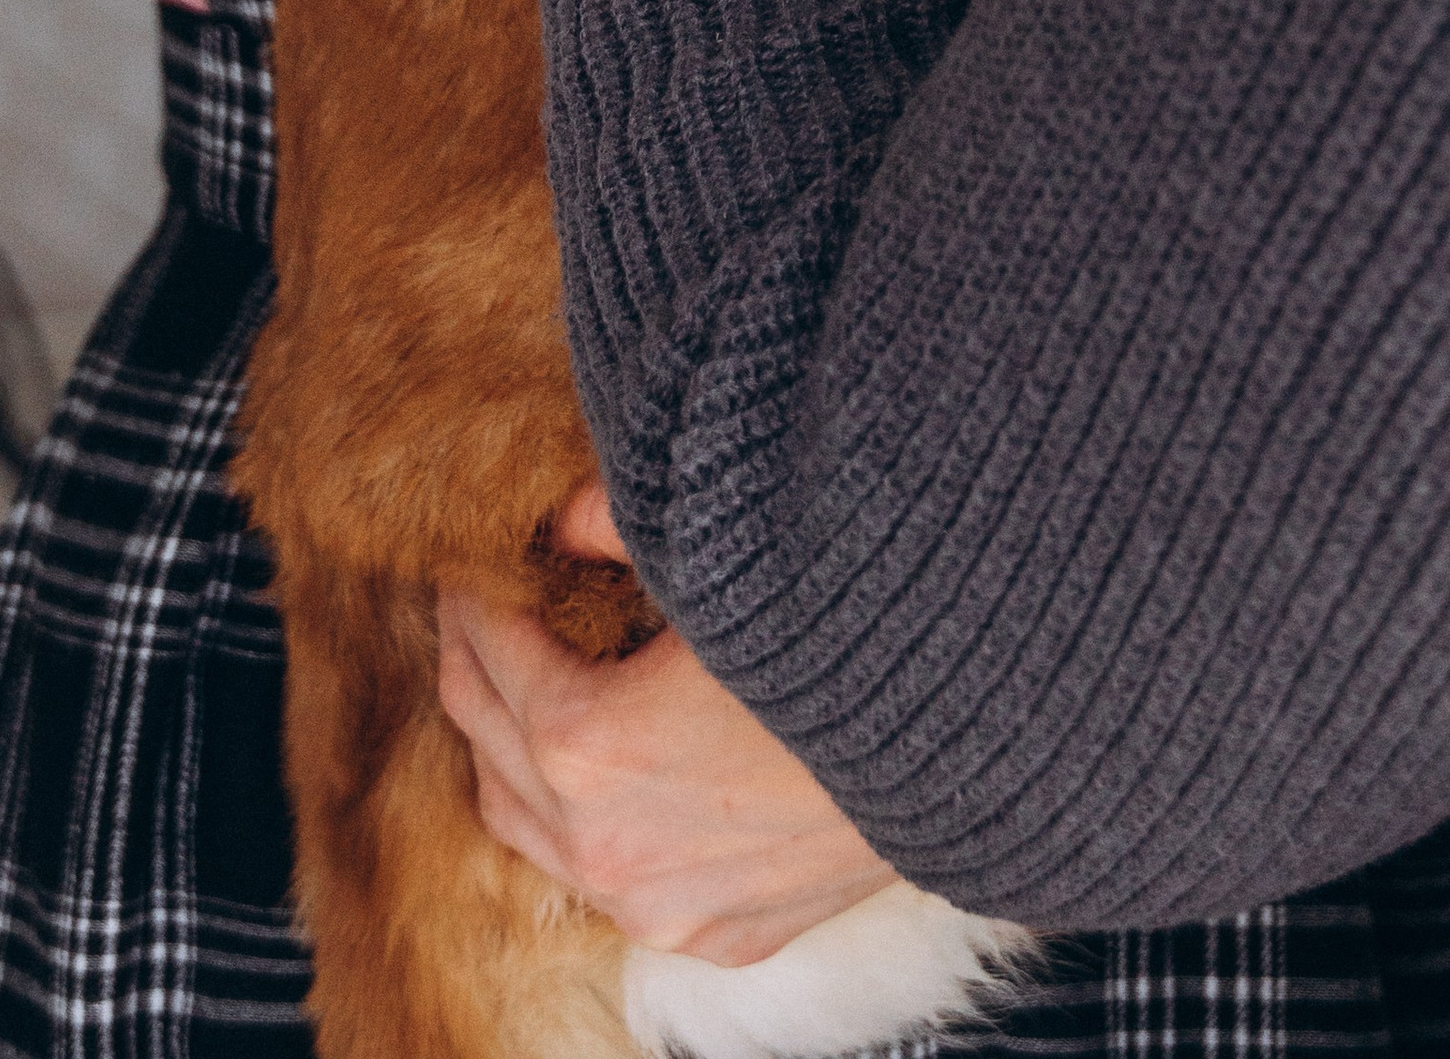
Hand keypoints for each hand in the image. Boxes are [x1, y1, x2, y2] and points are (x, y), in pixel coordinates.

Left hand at [439, 487, 895, 964]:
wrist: (975, 734)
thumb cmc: (843, 628)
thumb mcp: (713, 556)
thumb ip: (614, 519)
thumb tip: (557, 514)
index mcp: (586, 744)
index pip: (485, 651)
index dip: (474, 592)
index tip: (480, 555)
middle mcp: (604, 847)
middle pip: (487, 739)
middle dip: (480, 660)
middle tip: (490, 605)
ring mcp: (659, 908)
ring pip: (526, 829)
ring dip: (516, 749)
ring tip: (534, 681)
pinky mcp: (716, 936)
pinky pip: (609, 885)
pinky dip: (583, 823)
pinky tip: (609, 770)